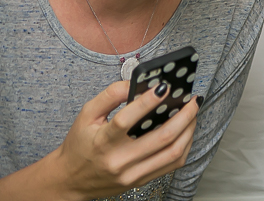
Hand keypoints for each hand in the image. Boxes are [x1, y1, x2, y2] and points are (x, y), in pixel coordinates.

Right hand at [54, 81, 198, 198]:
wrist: (70, 180)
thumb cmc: (80, 144)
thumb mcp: (87, 115)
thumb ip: (110, 95)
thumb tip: (135, 83)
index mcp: (102, 142)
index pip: (126, 121)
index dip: (147, 102)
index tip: (164, 86)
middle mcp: (119, 161)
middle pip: (162, 137)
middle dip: (184, 115)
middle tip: (192, 100)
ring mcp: (132, 174)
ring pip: (173, 152)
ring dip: (189, 129)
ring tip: (192, 112)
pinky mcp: (141, 181)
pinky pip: (173, 164)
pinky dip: (185, 144)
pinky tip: (186, 130)